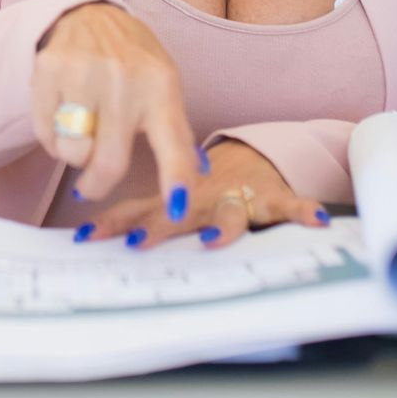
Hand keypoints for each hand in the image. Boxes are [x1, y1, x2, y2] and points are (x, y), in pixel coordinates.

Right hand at [31, 1, 203, 221]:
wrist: (89, 15)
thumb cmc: (132, 61)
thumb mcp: (164, 86)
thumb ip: (176, 133)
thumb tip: (195, 179)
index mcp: (161, 86)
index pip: (174, 142)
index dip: (176, 180)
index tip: (176, 209)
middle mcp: (124, 78)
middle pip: (109, 163)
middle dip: (97, 186)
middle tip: (92, 185)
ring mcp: (84, 71)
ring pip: (72, 152)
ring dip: (74, 155)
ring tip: (80, 132)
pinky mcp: (49, 69)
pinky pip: (46, 133)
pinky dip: (52, 137)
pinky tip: (63, 115)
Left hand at [77, 140, 327, 249]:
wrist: (247, 155)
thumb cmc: (199, 185)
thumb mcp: (165, 199)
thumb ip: (130, 216)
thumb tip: (82, 235)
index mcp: (174, 199)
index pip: (137, 210)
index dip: (113, 223)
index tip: (87, 236)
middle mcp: (201, 198)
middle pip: (178, 215)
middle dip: (160, 229)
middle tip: (140, 242)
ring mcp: (235, 198)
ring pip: (229, 213)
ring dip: (223, 228)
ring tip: (214, 240)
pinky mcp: (270, 199)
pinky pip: (288, 205)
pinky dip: (302, 210)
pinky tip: (314, 219)